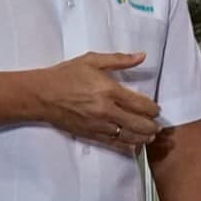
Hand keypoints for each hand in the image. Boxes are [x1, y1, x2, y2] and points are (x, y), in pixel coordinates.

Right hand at [36, 52, 161, 149]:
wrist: (42, 95)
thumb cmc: (66, 75)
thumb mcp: (92, 60)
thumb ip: (119, 59)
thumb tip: (142, 55)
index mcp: (109, 90)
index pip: (140, 104)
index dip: (153, 109)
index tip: (157, 109)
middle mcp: (106, 110)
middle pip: (139, 124)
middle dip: (152, 126)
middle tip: (158, 125)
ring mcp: (98, 125)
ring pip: (128, 136)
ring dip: (143, 137)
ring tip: (150, 135)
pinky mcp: (90, 134)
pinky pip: (114, 144)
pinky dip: (127, 145)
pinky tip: (134, 144)